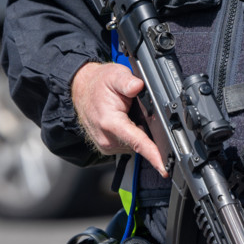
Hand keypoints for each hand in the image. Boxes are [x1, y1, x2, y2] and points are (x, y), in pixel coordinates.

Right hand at [71, 62, 166, 176]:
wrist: (79, 89)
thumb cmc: (98, 84)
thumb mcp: (115, 75)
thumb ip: (128, 81)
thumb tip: (138, 86)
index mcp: (110, 123)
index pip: (138, 142)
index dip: (153, 155)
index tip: (164, 168)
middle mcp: (107, 138)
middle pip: (139, 144)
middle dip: (148, 133)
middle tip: (142, 112)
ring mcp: (106, 145)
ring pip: (134, 146)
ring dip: (138, 133)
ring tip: (130, 114)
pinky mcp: (106, 147)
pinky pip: (127, 145)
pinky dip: (131, 135)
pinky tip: (127, 122)